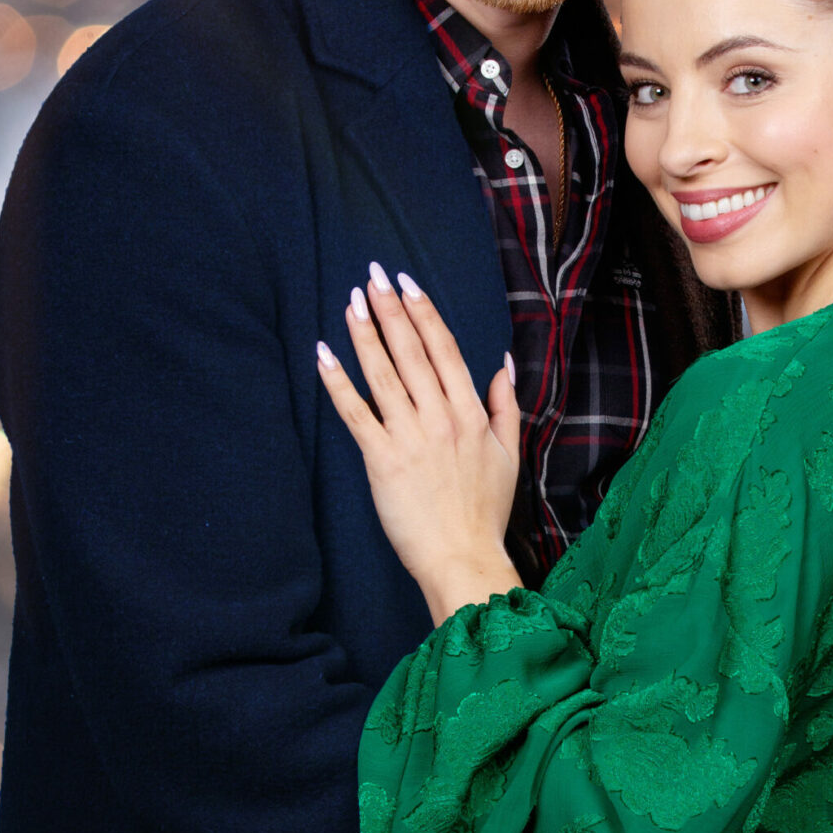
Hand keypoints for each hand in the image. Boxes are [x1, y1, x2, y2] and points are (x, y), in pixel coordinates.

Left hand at [316, 265, 521, 621]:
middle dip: (391, 309)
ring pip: (383, 374)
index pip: (444, 349)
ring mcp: (410, 437)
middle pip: (411, 352)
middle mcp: (441, 417)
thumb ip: (505, 405)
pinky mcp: (382, 460)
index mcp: (470, 413)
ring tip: (352, 301)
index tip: (407, 283)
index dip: (424, 312)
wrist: (463, 557)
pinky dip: (338, 382)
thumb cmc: (485, 511)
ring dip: (365, 334)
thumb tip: (501, 364)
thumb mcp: (509, 453)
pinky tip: (324, 354)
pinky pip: (356, 413)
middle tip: (373, 275)